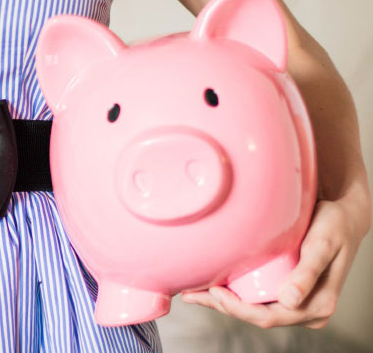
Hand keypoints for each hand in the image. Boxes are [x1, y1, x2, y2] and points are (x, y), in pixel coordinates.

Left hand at [181, 195, 370, 328]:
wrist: (344, 215)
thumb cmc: (334, 226)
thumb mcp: (322, 245)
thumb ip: (308, 273)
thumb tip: (290, 302)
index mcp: (317, 306)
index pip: (270, 317)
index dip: (239, 309)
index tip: (214, 292)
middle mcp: (306, 309)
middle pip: (257, 315)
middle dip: (222, 307)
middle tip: (190, 294)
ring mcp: (296, 301)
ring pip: (254, 308)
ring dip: (224, 302)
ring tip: (192, 292)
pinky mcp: (287, 290)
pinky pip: (257, 298)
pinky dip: (234, 293)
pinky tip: (211, 285)